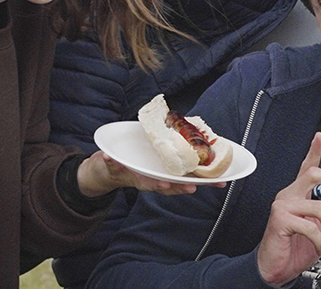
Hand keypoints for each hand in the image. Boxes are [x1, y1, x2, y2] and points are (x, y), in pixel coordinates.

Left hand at [77, 150, 214, 196]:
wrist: (105, 167)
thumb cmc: (134, 160)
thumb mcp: (153, 157)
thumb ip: (170, 149)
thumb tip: (195, 132)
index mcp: (160, 175)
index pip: (180, 181)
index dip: (198, 182)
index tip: (214, 183)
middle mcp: (149, 179)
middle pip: (166, 186)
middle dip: (179, 188)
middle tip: (192, 188)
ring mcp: (132, 175)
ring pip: (143, 182)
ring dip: (152, 183)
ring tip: (161, 184)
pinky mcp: (113, 167)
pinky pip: (111, 164)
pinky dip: (109, 160)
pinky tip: (107, 156)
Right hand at [257, 133, 320, 285]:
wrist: (278, 269)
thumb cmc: (298, 248)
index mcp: (299, 195)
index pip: (306, 168)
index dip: (314, 151)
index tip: (319, 136)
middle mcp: (289, 195)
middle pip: (314, 174)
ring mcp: (282, 205)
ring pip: (319, 206)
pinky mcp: (279, 219)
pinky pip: (310, 225)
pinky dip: (320, 239)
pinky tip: (318, 246)